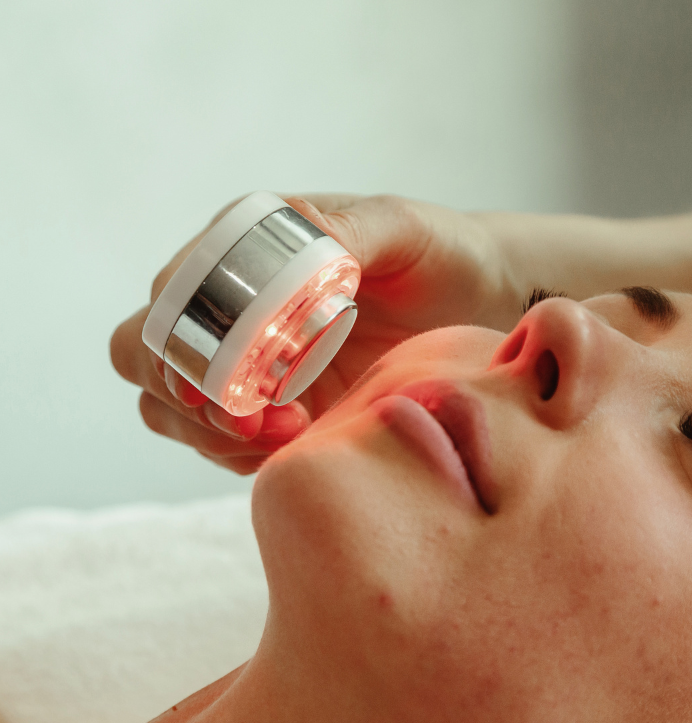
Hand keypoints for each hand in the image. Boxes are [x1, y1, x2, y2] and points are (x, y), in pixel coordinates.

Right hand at [110, 193, 518, 473]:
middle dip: (186, 399)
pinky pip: (220, 445)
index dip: (184, 346)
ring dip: (212, 434)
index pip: (168, 300)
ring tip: (291, 433)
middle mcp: (230, 308)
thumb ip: (347, 230)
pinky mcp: (270, 409)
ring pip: (169, 409)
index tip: (241, 384)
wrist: (476, 305)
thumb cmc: (437, 256)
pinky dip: (242, 455)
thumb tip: (297, 242)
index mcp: (241, 252)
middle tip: (255, 421)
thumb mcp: (400, 230)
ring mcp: (246, 364)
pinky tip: (299, 442)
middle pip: (145, 358)